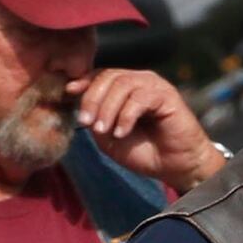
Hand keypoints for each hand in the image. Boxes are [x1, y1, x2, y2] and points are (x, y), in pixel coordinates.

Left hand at [70, 66, 221, 189]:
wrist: (175, 166)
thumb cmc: (143, 151)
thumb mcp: (109, 137)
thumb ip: (96, 120)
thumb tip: (80, 107)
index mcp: (124, 88)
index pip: (100, 76)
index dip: (83, 82)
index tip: (67, 93)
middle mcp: (139, 81)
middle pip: (109, 76)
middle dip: (92, 99)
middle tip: (85, 123)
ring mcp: (154, 86)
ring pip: (123, 84)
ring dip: (108, 108)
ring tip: (103, 130)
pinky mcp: (167, 95)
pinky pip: (140, 97)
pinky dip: (126, 115)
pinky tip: (122, 132)